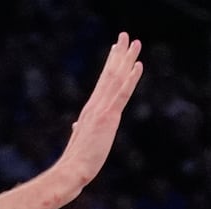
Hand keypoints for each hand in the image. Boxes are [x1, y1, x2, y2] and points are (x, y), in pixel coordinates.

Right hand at [51, 34, 143, 193]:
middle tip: (125, 36)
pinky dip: (131, 79)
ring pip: (116, 78)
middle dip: (118, 54)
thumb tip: (76, 125)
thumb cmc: (76, 160)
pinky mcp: (108, 117)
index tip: (115, 50)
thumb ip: (80, 129)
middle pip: (109, 74)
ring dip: (126, 59)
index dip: (110, 65)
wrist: (72, 171)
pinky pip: (122, 94)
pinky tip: (139, 65)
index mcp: (90, 110)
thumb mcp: (80, 140)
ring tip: (134, 42)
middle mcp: (95, 105)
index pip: (102, 83)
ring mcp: (101, 109)